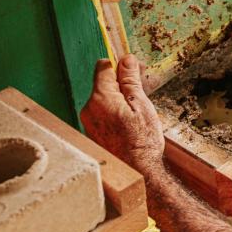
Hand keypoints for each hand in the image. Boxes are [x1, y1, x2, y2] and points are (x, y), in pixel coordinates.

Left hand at [80, 54, 164, 170]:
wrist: (136, 172)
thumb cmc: (141, 141)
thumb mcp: (141, 104)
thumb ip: (130, 80)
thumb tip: (126, 59)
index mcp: (100, 98)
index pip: (103, 66)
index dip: (120, 65)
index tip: (135, 71)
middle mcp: (89, 108)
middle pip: (104, 83)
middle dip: (122, 84)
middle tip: (143, 93)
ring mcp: (89, 122)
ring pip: (104, 98)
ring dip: (120, 99)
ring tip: (138, 113)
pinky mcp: (92, 132)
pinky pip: (103, 113)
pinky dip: (116, 112)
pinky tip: (130, 124)